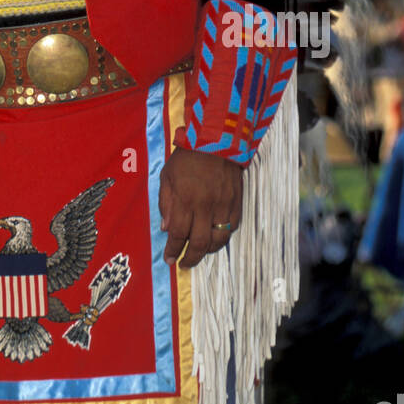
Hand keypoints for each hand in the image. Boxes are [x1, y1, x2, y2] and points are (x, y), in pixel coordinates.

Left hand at [158, 146, 242, 268]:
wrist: (216, 139)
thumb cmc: (187, 156)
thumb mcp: (167, 176)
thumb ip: (166, 203)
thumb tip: (166, 229)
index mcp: (186, 199)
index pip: (179, 234)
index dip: (173, 250)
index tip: (168, 259)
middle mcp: (206, 206)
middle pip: (200, 243)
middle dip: (190, 258)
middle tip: (183, 264)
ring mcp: (224, 205)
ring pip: (219, 239)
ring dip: (208, 251)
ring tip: (199, 253)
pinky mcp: (237, 202)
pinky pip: (232, 227)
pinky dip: (223, 236)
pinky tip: (215, 237)